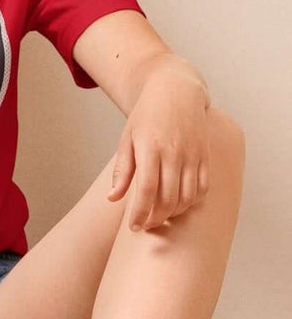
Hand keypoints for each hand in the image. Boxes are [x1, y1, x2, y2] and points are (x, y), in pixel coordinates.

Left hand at [108, 74, 211, 231]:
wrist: (176, 91)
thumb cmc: (146, 116)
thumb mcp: (127, 139)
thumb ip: (122, 170)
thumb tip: (112, 198)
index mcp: (150, 148)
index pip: (146, 191)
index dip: (140, 213)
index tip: (133, 227)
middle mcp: (175, 153)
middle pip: (168, 198)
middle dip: (156, 218)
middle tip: (145, 226)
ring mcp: (193, 155)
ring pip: (188, 196)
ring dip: (174, 213)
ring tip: (159, 217)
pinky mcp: (206, 156)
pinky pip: (203, 188)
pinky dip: (192, 202)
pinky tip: (179, 205)